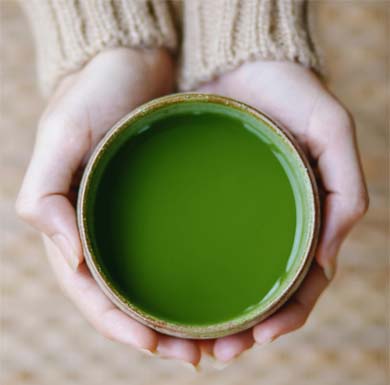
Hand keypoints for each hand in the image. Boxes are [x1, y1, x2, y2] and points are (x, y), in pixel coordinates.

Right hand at [16, 48, 200, 364]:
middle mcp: (109, 233)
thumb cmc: (93, 94)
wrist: (131, 64)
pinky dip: (193, 280)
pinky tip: (219, 292)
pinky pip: (177, 253)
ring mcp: (138, 222)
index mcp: (77, 227)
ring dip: (181, 317)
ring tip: (216, 340)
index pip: (95, 293)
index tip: (157, 347)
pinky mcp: (166, 207)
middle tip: (199, 355)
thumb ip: (46, 196)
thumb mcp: (61, 135)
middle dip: (159, 334)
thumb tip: (69, 259)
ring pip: (157, 284)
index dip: (121, 327)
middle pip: (131, 299)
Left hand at [195, 61, 368, 361]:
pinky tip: (172, 295)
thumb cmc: (290, 92)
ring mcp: (236, 218)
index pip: (300, 285)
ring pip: (229, 281)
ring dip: (215, 317)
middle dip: (244, 330)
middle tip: (216, 352)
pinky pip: (199, 249)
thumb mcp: (331, 130)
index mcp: (303, 219)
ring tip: (191, 342)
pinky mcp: (204, 204)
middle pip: (261, 294)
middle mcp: (268, 226)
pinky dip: (191, 278)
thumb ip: (345, 190)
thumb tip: (325, 259)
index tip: (259, 338)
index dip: (285, 318)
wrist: (241, 63)